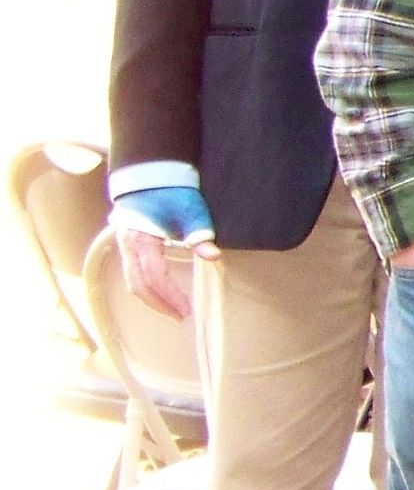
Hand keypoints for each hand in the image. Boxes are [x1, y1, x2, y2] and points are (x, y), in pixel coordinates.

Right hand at [110, 186, 218, 319]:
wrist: (149, 174)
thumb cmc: (170, 191)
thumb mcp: (190, 209)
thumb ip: (200, 232)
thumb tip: (213, 255)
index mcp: (140, 239)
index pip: (153, 276)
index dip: (169, 296)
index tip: (187, 309)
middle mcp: (127, 245)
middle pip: (138, 284)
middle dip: (159, 304)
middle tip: (182, 315)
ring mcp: (125, 246)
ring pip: (133, 280)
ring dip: (152, 298)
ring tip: (174, 309)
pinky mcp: (129, 245)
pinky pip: (134, 273)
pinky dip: (148, 286)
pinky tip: (163, 292)